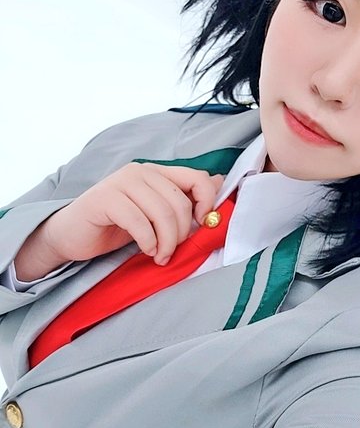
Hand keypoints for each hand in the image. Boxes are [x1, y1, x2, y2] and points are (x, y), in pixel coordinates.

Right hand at [41, 163, 224, 266]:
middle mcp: (140, 171)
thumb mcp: (153, 214)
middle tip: (171, 252)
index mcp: (156, 172)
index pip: (197, 178)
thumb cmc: (115, 225)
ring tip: (159, 255)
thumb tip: (220, 184)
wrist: (71, 235)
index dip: (207, 202)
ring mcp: (121, 182)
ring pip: (162, 213)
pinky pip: (139, 222)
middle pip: (180, 202)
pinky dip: (147, 242)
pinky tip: (145, 250)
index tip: (201, 225)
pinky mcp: (105, 199)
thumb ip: (182, 199)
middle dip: (181, 234)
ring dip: (166, 242)